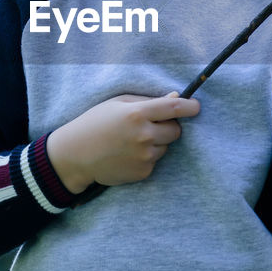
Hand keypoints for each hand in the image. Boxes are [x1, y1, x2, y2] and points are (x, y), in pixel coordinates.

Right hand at [46, 92, 200, 192]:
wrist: (75, 155)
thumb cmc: (95, 123)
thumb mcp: (118, 103)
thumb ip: (148, 100)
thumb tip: (176, 98)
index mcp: (137, 113)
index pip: (174, 107)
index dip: (189, 106)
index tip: (196, 106)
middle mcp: (144, 135)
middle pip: (175, 130)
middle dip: (169, 126)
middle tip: (151, 126)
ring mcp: (144, 156)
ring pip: (166, 147)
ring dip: (157, 143)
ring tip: (132, 141)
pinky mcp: (142, 172)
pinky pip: (155, 161)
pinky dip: (147, 157)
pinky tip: (127, 154)